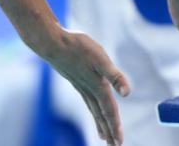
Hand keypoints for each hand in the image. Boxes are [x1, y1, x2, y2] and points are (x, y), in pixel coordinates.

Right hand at [47, 30, 130, 144]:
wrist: (52, 42)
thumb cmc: (77, 47)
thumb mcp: (101, 58)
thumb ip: (115, 76)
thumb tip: (127, 93)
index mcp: (98, 86)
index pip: (109, 110)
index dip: (115, 126)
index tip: (119, 142)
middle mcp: (89, 90)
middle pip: (101, 115)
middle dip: (109, 131)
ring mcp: (81, 86)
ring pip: (94, 110)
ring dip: (101, 124)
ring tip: (105, 138)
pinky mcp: (76, 81)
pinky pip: (87, 101)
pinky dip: (93, 111)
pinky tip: (93, 111)